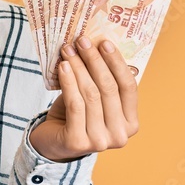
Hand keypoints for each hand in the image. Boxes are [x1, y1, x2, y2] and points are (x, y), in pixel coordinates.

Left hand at [29, 35, 139, 161]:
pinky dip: (69, 82)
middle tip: (82, 41)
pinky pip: (75, 104)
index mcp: (131, 123)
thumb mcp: (95, 99)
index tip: (104, 42)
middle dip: (95, 60)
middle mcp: (120, 136)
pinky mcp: (78, 142)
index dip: (117, 63)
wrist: (53, 143)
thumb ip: (102, 81)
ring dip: (79, 68)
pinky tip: (63, 67)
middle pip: (109, 89)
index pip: (129, 87)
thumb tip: (98, 45)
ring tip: (68, 51)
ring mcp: (100, 142)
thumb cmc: (77, 116)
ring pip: (91, 94)